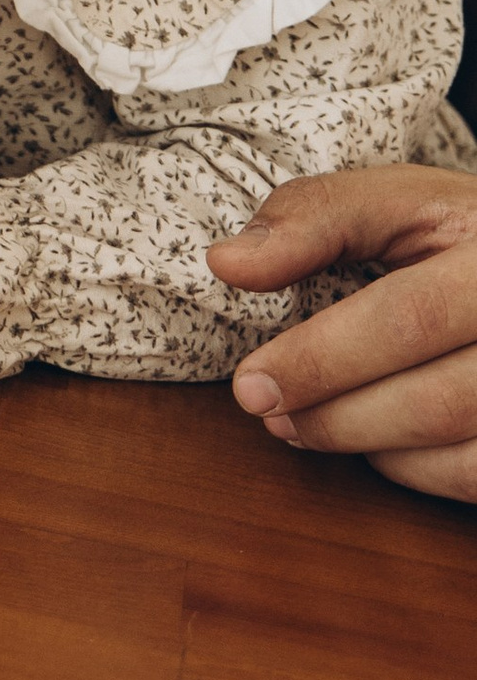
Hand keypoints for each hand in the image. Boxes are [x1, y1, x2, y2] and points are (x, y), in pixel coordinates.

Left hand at [211, 165, 476, 496]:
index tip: (250, 380)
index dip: (322, 358)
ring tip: (299, 422)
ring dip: (363, 445)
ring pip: (453, 448)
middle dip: (333, 413)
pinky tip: (374, 442)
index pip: (409, 318)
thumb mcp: (404, 202)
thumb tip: (229, 263)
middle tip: (264, 407)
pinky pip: (473, 477)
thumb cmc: (461, 237)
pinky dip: (412, 470)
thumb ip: (318, 217)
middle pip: (434, 401)